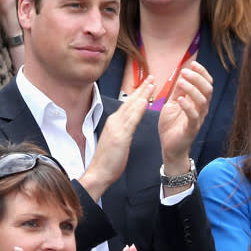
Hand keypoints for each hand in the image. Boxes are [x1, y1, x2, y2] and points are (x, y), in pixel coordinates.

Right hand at [78, 77, 154, 200]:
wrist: (98, 173)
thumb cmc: (108, 160)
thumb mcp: (117, 140)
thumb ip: (123, 130)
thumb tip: (128, 124)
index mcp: (115, 122)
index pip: (128, 104)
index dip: (138, 93)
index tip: (147, 84)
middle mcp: (115, 121)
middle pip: (130, 101)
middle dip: (142, 88)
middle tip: (152, 77)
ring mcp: (116, 127)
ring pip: (131, 107)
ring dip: (142, 94)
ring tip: (151, 83)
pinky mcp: (120, 136)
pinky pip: (131, 120)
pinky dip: (137, 109)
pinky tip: (144, 101)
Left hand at [159, 61, 212, 171]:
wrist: (169, 147)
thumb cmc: (172, 125)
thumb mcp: (172, 103)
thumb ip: (178, 91)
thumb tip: (182, 75)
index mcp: (198, 102)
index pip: (206, 83)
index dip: (202, 72)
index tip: (193, 64)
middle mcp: (201, 109)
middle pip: (207, 89)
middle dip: (197, 78)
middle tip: (185, 71)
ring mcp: (198, 119)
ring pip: (202, 101)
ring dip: (192, 89)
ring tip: (181, 82)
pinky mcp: (191, 129)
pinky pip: (193, 116)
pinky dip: (187, 106)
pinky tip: (180, 99)